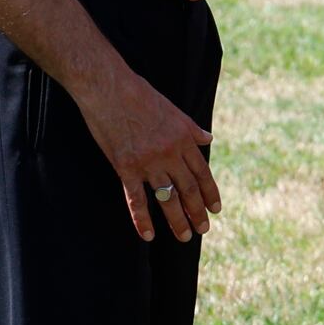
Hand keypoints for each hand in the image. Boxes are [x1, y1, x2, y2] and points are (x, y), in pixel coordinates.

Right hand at [78, 64, 221, 240]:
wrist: (108, 88)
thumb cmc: (139, 94)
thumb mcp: (173, 109)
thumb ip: (191, 128)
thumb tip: (208, 139)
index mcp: (183, 138)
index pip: (202, 172)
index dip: (210, 193)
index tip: (215, 209)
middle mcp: (170, 153)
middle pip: (189, 189)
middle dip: (197, 212)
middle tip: (203, 229)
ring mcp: (148, 162)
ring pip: (167, 198)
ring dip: (177, 220)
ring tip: (184, 236)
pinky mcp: (126, 167)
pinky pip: (137, 199)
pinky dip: (143, 219)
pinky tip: (149, 235)